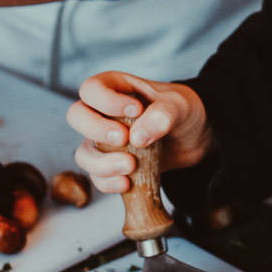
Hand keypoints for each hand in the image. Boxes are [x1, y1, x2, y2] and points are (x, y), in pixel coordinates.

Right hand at [66, 71, 212, 193]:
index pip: (92, 89)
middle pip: (76, 117)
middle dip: (95, 130)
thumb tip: (137, 137)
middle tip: (123, 138)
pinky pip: (97, 177)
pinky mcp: (112, 165)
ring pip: (83, 153)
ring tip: (130, 166)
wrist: (194, 138)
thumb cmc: (182, 111)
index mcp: (115, 88)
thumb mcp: (179, 105)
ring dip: (102, 163)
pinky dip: (109, 182)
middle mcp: (103, 113)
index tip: (135, 111)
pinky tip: (128, 183)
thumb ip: (162, 115)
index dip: (106, 101)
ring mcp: (104, 141)